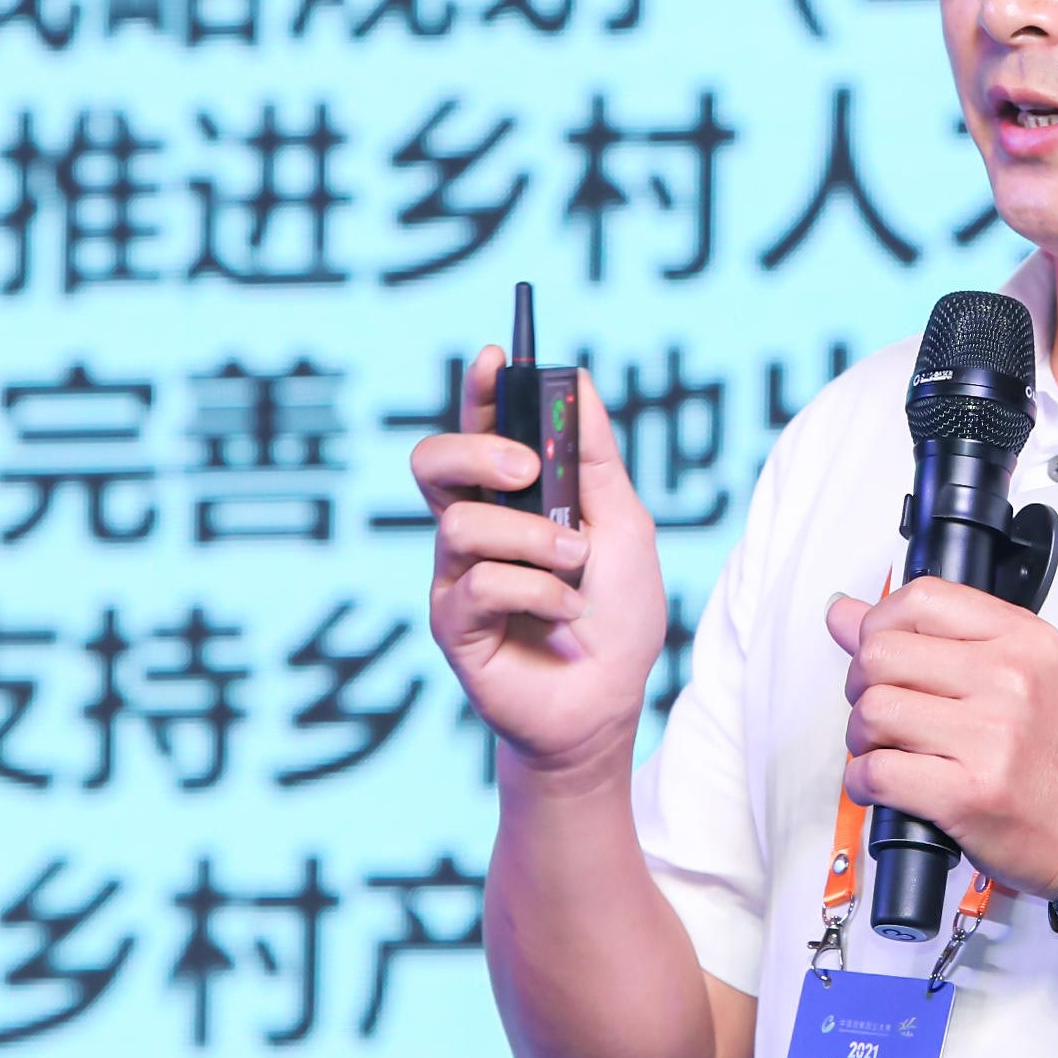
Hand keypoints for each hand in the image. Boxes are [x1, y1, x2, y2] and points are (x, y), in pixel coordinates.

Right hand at [414, 347, 666, 793]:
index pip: (480, 428)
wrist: (609, 701)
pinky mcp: (452, 622)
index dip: (480, 390)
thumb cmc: (617, 615)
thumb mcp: (624, 522)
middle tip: (527, 468)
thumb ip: (595, 457)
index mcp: (512, 498)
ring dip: (537, 540)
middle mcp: (474, 529)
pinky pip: (480, 581)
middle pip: (434, 461)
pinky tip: (563, 614)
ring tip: (576, 568)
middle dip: (477, 447)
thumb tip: (578, 380)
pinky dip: (537, 591)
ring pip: (464, 521)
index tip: (498, 356)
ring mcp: (456, 574)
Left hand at [827, 578, 1057, 898]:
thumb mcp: (1017, 674)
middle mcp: (1008, 679)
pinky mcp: (967, 794)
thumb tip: (844, 613)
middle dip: (862, 686)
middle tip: (883, 712)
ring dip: (863, 738)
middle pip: (880, 654)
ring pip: (871, 712)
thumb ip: (933, 638)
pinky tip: (883, 786)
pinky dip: (862, 783)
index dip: (878, 624)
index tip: (879, 651)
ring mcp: (990, 737)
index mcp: (1022, 639)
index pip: (920, 599)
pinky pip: (875, 773)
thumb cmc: (1057, 755)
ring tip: (889, 750)